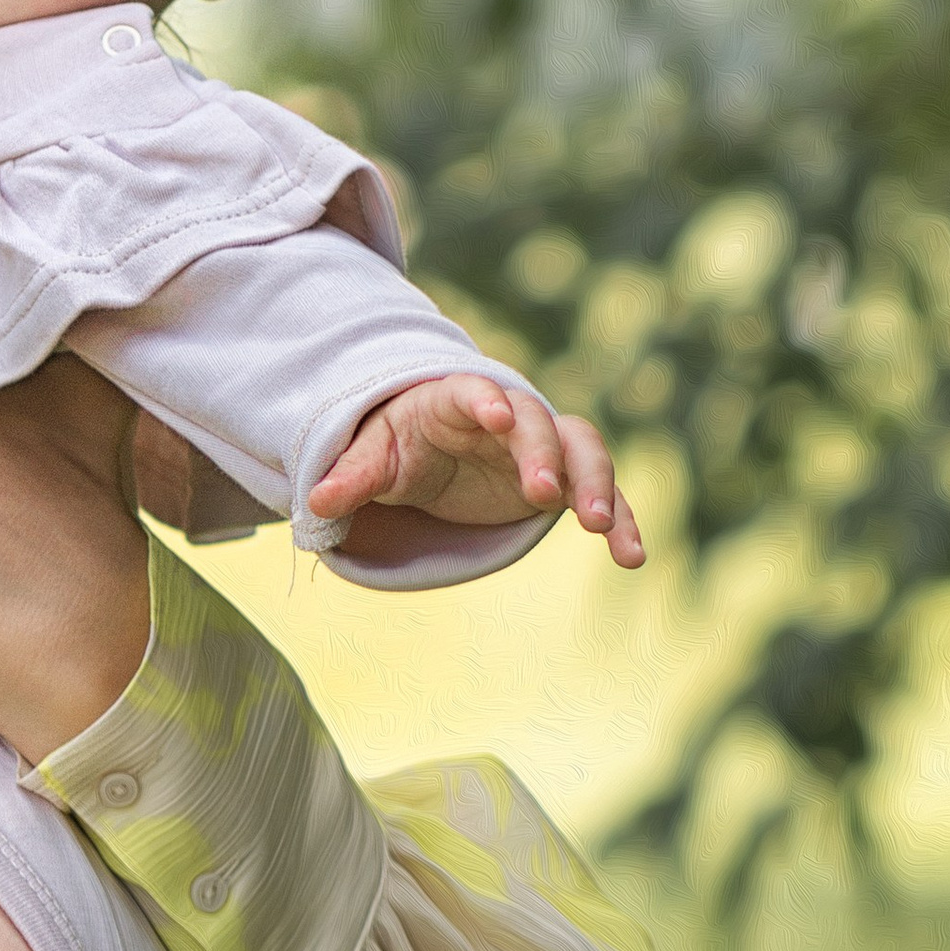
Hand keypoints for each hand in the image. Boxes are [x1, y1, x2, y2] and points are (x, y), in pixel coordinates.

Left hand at [305, 375, 644, 566]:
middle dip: (546, 455)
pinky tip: (633, 558)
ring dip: (598, 485)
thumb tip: (317, 503)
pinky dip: (623, 522)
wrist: (430, 457)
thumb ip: (352, 476)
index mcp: (458, 400)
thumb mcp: (373, 458)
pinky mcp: (565, 484)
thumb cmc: (398, 446)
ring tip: (601, 528)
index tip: (497, 416)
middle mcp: (511, 418)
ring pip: (584, 454)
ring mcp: (544, 449)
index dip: (486, 401)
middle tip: (545, 494)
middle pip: (538, 423)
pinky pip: (603, 497)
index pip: (475, 392)